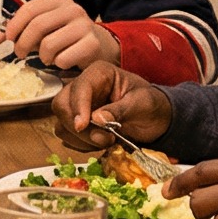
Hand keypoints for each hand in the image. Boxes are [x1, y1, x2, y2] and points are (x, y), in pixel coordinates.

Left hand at [3, 0, 117, 72]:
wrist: (101, 47)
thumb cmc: (68, 37)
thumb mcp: (45, 28)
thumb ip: (21, 30)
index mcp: (60, 1)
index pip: (30, 8)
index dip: (14, 25)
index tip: (7, 37)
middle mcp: (74, 10)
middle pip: (37, 26)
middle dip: (23, 43)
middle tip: (20, 53)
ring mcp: (85, 26)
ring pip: (48, 44)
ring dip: (42, 56)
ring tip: (47, 57)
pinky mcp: (92, 45)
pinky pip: (63, 59)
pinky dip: (58, 64)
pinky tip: (63, 60)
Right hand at [52, 62, 170, 148]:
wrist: (156, 120)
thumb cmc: (151, 105)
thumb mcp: (142, 104)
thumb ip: (119, 110)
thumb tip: (96, 119)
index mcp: (99, 73)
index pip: (79, 87)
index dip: (78, 106)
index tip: (82, 126)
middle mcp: (83, 87)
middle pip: (61, 105)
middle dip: (79, 127)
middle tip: (104, 139)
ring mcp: (78, 106)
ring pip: (61, 124)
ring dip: (82, 139)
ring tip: (109, 140)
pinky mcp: (77, 123)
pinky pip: (68, 137)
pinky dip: (82, 145)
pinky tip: (101, 143)